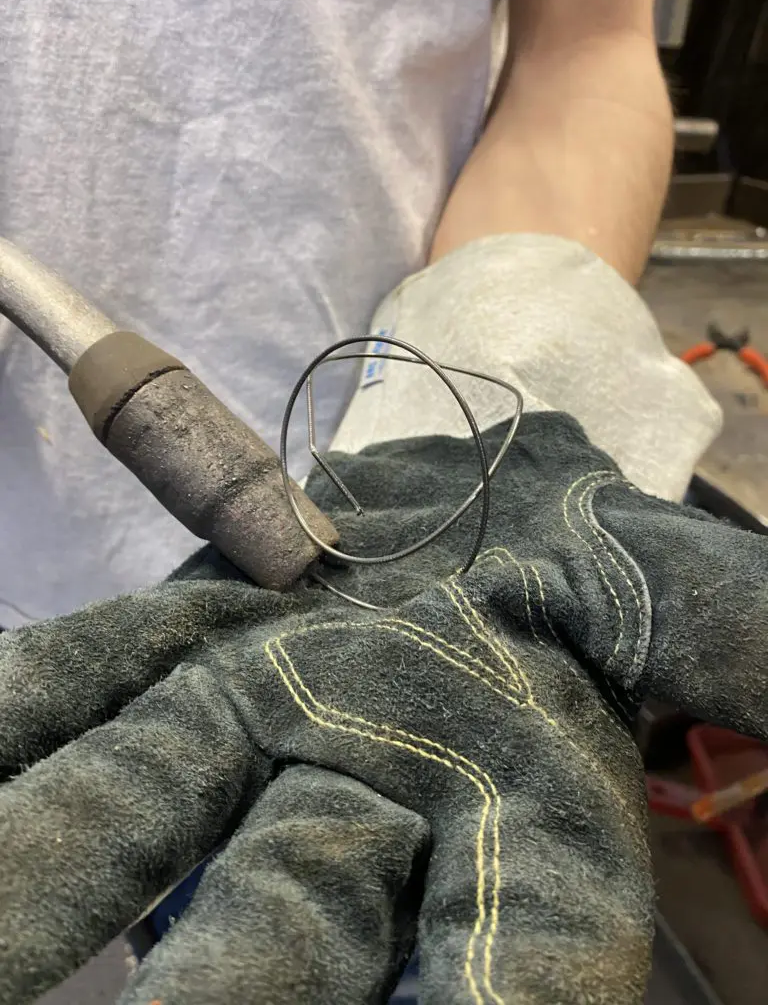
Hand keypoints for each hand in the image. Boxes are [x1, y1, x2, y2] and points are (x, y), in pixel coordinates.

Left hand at [1, 412, 764, 1004]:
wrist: (475, 484)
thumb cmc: (586, 552)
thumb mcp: (681, 599)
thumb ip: (740, 648)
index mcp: (502, 801)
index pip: (501, 953)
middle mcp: (354, 789)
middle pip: (284, 924)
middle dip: (226, 1004)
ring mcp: (242, 711)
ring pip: (142, 807)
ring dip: (51, 871)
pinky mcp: (173, 635)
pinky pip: (77, 677)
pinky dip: (12, 713)